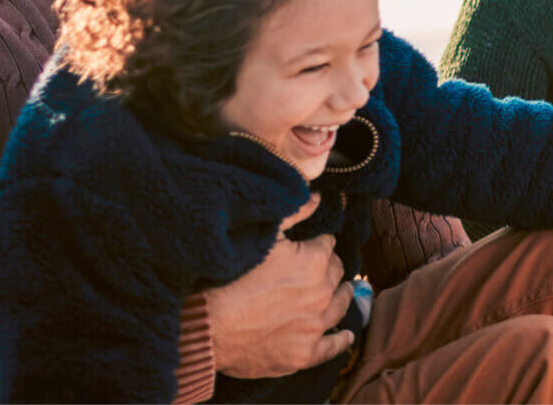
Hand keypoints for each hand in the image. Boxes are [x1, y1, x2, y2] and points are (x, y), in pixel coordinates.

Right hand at [201, 197, 352, 377]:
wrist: (206, 325)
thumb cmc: (229, 276)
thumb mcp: (261, 234)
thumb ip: (293, 213)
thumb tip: (316, 197)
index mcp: (314, 261)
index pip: (328, 246)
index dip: (319, 244)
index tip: (312, 246)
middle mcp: (322, 293)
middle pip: (335, 275)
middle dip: (329, 269)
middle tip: (322, 269)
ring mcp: (315, 326)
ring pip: (339, 308)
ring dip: (340, 298)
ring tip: (342, 293)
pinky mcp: (304, 354)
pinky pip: (333, 347)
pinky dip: (341, 340)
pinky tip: (346, 336)